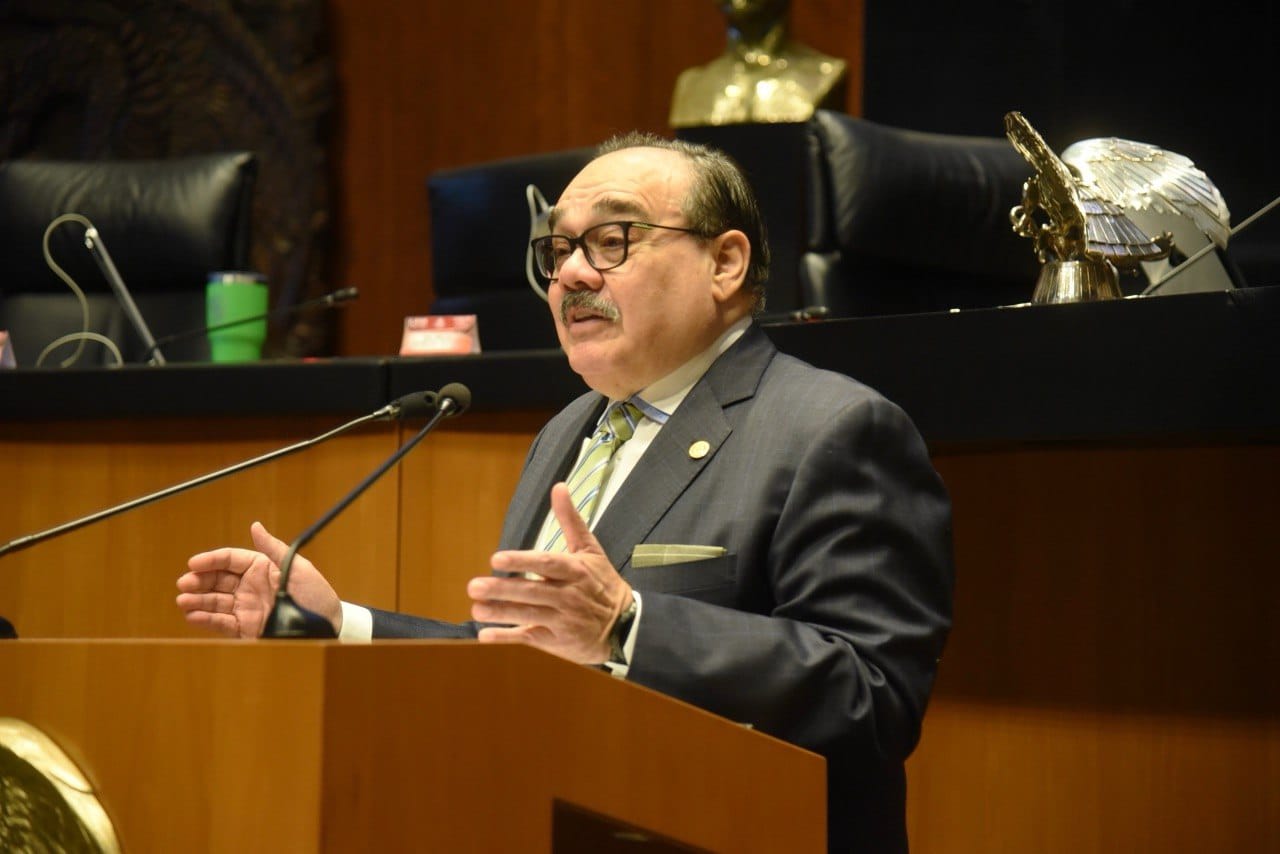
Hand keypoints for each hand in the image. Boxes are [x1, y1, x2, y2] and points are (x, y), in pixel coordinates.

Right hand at [175, 521, 341, 637]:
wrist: (328, 627)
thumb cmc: (316, 595)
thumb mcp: (298, 568)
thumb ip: (273, 549)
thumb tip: (255, 526)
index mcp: (261, 568)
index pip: (230, 560)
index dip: (211, 560)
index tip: (194, 563)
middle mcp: (250, 586)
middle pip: (217, 580)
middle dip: (199, 581)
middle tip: (184, 583)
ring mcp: (246, 607)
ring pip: (215, 602)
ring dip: (197, 601)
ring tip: (183, 601)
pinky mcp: (246, 628)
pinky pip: (222, 623)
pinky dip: (206, 620)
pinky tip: (193, 616)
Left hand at [469, 483, 632, 663]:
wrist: (624, 625)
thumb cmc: (601, 583)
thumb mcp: (591, 549)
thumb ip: (570, 519)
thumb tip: (558, 487)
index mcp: (575, 570)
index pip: (546, 564)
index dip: (521, 561)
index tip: (496, 559)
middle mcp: (568, 595)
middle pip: (531, 592)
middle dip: (501, 590)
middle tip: (474, 586)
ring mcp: (562, 620)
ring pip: (527, 615)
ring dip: (500, 613)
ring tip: (476, 609)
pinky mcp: (557, 641)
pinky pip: (529, 637)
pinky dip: (507, 637)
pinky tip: (485, 635)